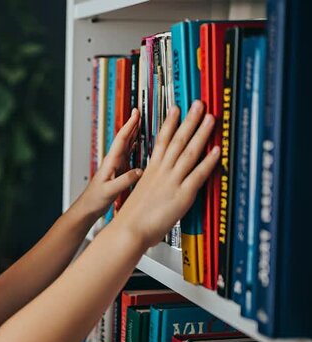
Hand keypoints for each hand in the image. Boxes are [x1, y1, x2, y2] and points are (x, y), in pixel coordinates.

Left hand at [78, 108, 142, 219]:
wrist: (88, 207)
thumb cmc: (94, 199)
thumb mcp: (111, 190)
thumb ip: (125, 180)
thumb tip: (139, 171)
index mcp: (110, 162)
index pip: (121, 139)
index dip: (129, 125)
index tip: (136, 114)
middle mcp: (113, 161)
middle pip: (124, 138)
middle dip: (132, 124)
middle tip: (139, 112)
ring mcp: (115, 165)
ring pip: (127, 145)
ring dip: (134, 134)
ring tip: (142, 124)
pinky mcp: (118, 171)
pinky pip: (129, 155)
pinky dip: (135, 147)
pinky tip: (139, 146)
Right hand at [112, 101, 218, 248]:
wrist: (129, 230)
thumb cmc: (132, 218)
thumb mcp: (141, 194)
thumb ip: (152, 185)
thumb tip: (159, 184)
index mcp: (151, 170)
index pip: (161, 140)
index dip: (169, 122)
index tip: (175, 108)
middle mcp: (161, 172)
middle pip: (177, 140)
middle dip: (189, 120)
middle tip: (199, 105)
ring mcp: (172, 181)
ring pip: (189, 152)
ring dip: (201, 133)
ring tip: (211, 118)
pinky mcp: (182, 195)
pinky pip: (198, 174)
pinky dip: (208, 161)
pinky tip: (217, 150)